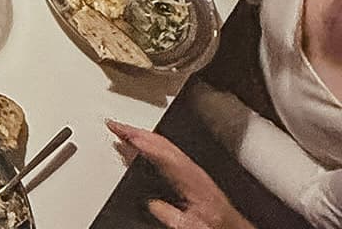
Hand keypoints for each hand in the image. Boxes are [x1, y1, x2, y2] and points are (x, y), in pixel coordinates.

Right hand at [106, 121, 253, 228]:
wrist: (228, 226)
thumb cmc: (214, 224)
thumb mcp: (192, 225)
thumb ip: (171, 215)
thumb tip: (151, 203)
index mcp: (193, 180)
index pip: (166, 155)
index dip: (145, 145)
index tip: (128, 136)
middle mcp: (191, 169)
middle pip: (162, 143)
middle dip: (136, 132)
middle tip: (115, 125)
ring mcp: (189, 168)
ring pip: (163, 144)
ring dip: (140, 134)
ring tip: (121, 129)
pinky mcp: (186, 171)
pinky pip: (164, 150)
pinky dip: (148, 142)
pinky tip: (138, 144)